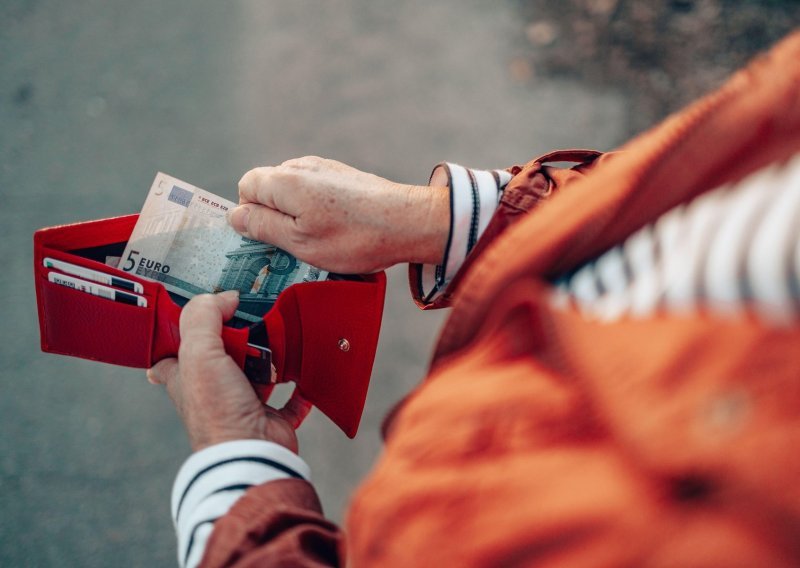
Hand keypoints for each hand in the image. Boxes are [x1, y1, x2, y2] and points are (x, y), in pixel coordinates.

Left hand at [147, 291, 309, 452]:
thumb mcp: (199, 353)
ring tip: (281, 339)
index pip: (173, 350)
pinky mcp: (272, 417)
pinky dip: (300, 388)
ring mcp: (243, 403)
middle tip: (252, 320)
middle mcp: (213, 390)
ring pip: (259, 370)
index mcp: (186, 377)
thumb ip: (205, 317)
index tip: (202, 309)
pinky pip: (291, 399)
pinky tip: (303, 373)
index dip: (182, 329)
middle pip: (225, 352)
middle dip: (240, 337)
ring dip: (273, 357)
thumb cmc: (218, 411)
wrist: (251, 452)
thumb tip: (227, 297)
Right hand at [229, 156, 448, 273]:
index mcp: (285, 180)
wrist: (409, 223)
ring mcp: (325, 167)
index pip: (245, 186)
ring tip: (321, 239)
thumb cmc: (355, 238)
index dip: (250, 214)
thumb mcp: (300, 242)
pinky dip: (317, 209)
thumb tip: (235, 216)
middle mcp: (302, 166)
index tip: (268, 238)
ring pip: (293, 190)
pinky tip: (338, 228)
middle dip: (274, 215)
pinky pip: (315, 190)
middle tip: (295, 245)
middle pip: (268, 187)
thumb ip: (263, 226)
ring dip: (297, 214)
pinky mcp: (344, 175)